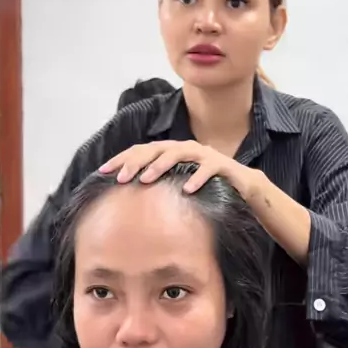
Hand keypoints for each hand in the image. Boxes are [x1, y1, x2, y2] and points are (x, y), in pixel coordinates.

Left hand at [99, 140, 257, 197]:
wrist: (244, 186)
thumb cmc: (206, 187)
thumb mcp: (178, 184)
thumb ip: (159, 185)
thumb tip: (128, 199)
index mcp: (171, 152)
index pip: (141, 151)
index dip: (121, 159)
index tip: (102, 171)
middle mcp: (185, 148)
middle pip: (155, 149)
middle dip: (136, 162)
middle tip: (122, 178)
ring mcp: (204, 155)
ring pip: (178, 153)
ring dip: (161, 165)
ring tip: (147, 179)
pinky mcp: (222, 165)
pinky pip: (208, 168)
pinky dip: (197, 178)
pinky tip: (186, 190)